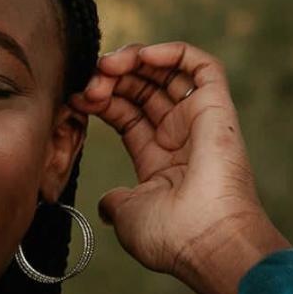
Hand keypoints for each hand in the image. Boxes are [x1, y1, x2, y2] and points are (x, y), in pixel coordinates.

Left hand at [69, 42, 290, 293]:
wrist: (208, 242)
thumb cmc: (171, 237)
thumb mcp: (128, 217)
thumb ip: (115, 203)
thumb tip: (106, 204)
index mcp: (159, 161)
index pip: (126, 114)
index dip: (100, 100)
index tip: (74, 98)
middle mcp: (180, 138)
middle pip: (142, 89)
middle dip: (111, 79)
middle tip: (89, 81)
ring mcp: (199, 121)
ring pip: (166, 73)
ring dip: (133, 61)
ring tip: (107, 65)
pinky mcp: (218, 108)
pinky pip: (200, 65)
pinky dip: (171, 52)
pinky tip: (141, 56)